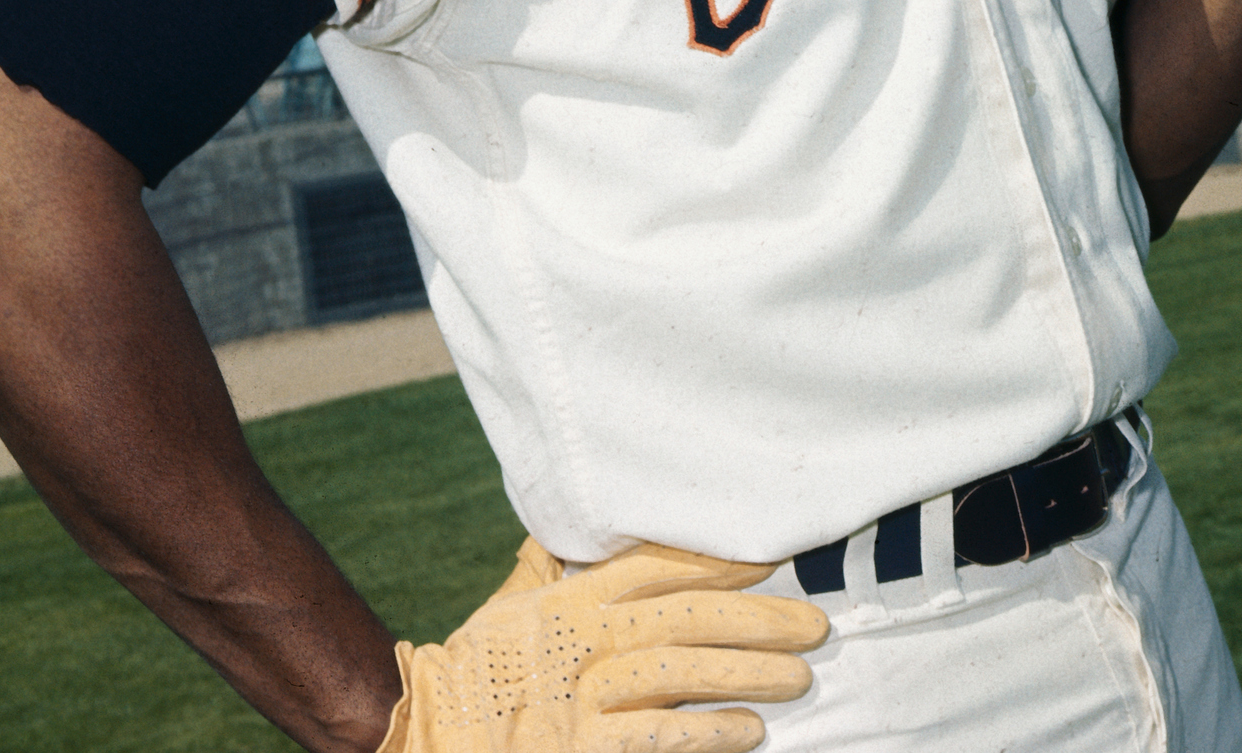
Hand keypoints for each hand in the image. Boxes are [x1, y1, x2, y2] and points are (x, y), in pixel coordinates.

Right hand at [378, 537, 828, 752]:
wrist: (426, 736)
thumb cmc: (478, 665)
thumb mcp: (515, 600)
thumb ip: (556, 559)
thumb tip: (583, 512)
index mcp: (572, 599)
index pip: (657, 567)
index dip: (716, 557)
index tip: (772, 553)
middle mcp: (583, 640)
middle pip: (685, 616)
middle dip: (756, 619)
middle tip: (815, 625)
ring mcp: (582, 696)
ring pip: (680, 671)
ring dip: (747, 672)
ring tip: (800, 676)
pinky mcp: (580, 748)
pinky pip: (655, 736)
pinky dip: (705, 731)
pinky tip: (749, 731)